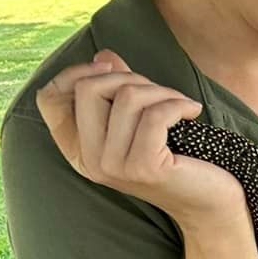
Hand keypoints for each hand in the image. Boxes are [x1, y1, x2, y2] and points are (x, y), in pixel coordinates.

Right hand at [35, 51, 246, 230]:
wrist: (207, 202)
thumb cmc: (174, 158)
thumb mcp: (137, 121)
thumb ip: (116, 89)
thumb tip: (104, 56)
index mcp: (78, 150)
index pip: (49, 99)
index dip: (74, 73)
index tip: (110, 69)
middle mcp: (90, 161)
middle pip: (88, 88)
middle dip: (129, 78)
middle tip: (159, 94)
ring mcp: (114, 166)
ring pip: (127, 97)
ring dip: (162, 91)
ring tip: (180, 105)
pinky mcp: (145, 167)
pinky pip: (155, 114)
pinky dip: (178, 104)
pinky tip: (192, 112)